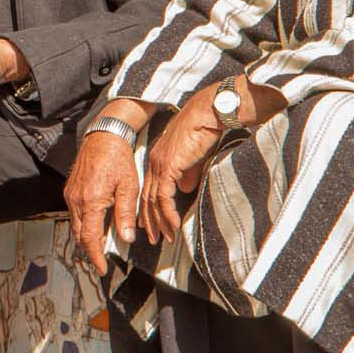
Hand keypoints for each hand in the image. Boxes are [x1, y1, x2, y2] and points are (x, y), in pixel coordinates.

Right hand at [66, 131, 140, 275]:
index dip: (96, 256)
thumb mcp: (128, 187)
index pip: (90, 238)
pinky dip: (83, 225)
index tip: (102, 268)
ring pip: (75, 226)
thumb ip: (126, 214)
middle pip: (79, 236)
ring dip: (86, 238)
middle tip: (100, 262)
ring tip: (98, 248)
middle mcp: (76, 200)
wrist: (103, 137)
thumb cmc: (117, 159)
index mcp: (91, 201)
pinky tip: (94, 226)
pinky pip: (74, 214)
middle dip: (89, 251)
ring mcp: (70, 195)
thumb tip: (126, 238)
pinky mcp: (70, 190)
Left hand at [138, 85, 222, 244]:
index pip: (148, 188)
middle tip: (154, 238)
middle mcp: (154, 162)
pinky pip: (164, 197)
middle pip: (147, 197)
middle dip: (151, 221)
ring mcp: (159, 165)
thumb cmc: (203, 131)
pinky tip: (174, 226)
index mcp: (158, 158)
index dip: (150, 208)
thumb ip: (187, 173)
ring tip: (166, 238)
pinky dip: (169, 214)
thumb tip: (184, 189)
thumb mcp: (193, 158)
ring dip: (160, 222)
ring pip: (154, 201)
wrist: (206, 114)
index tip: (151, 224)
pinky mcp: (168, 167)